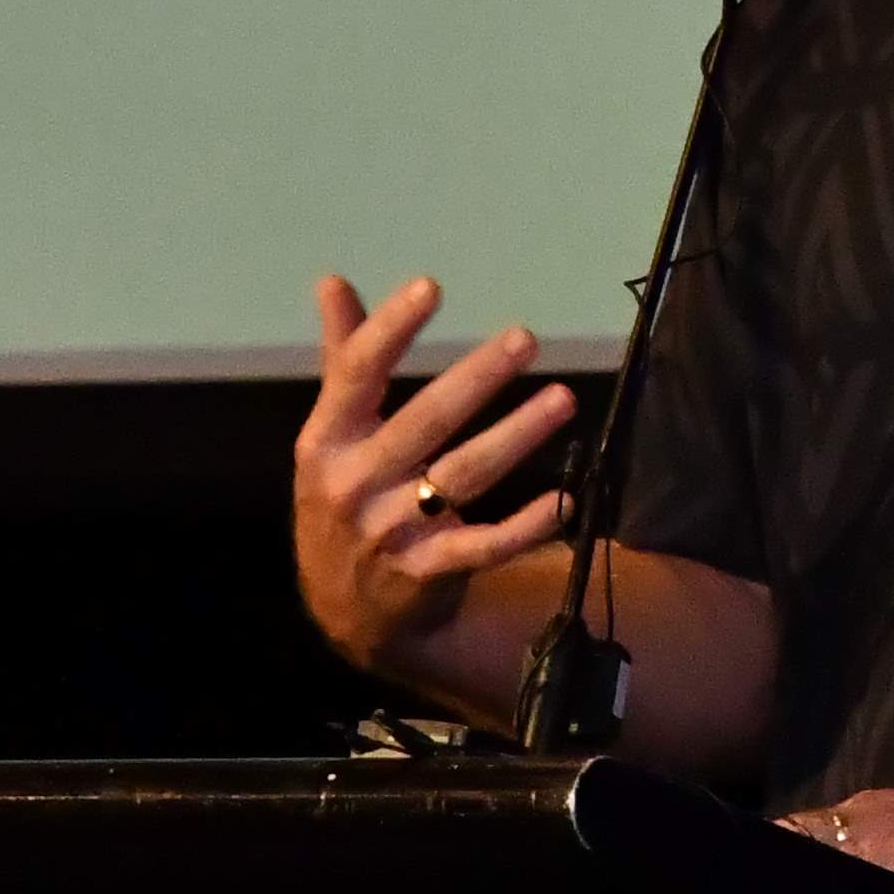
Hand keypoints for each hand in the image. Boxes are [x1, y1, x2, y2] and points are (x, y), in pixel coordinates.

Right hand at [290, 274, 576, 673]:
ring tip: (563, 399)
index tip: (431, 288)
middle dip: (477, 378)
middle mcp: (356, 483)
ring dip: (517, 436)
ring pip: (465, 476)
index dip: (391, 329)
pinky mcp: (430, 570)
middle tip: (525, 338)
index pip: (356, 375)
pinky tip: (565, 498)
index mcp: (327, 441)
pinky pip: (486, 544)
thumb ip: (341, 359)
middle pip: (424, 421)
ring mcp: (393, 530)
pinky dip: (527, 525)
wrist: (346, 610)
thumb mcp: (330, 436)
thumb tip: (333, 282)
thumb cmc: (345, 500)